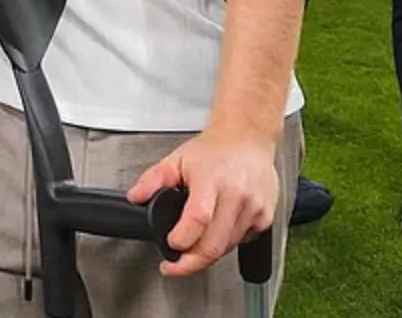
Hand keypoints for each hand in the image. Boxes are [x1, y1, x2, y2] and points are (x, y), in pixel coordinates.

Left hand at [126, 127, 277, 277]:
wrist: (247, 136)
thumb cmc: (215, 148)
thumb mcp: (177, 158)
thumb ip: (153, 179)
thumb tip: (136, 197)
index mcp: (211, 180)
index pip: (198, 219)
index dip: (181, 239)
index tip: (169, 244)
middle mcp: (236, 195)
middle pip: (214, 245)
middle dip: (191, 262)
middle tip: (175, 265)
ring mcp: (254, 208)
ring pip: (227, 247)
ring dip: (207, 252)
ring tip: (194, 242)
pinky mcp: (265, 217)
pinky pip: (242, 241)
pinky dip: (226, 243)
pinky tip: (217, 229)